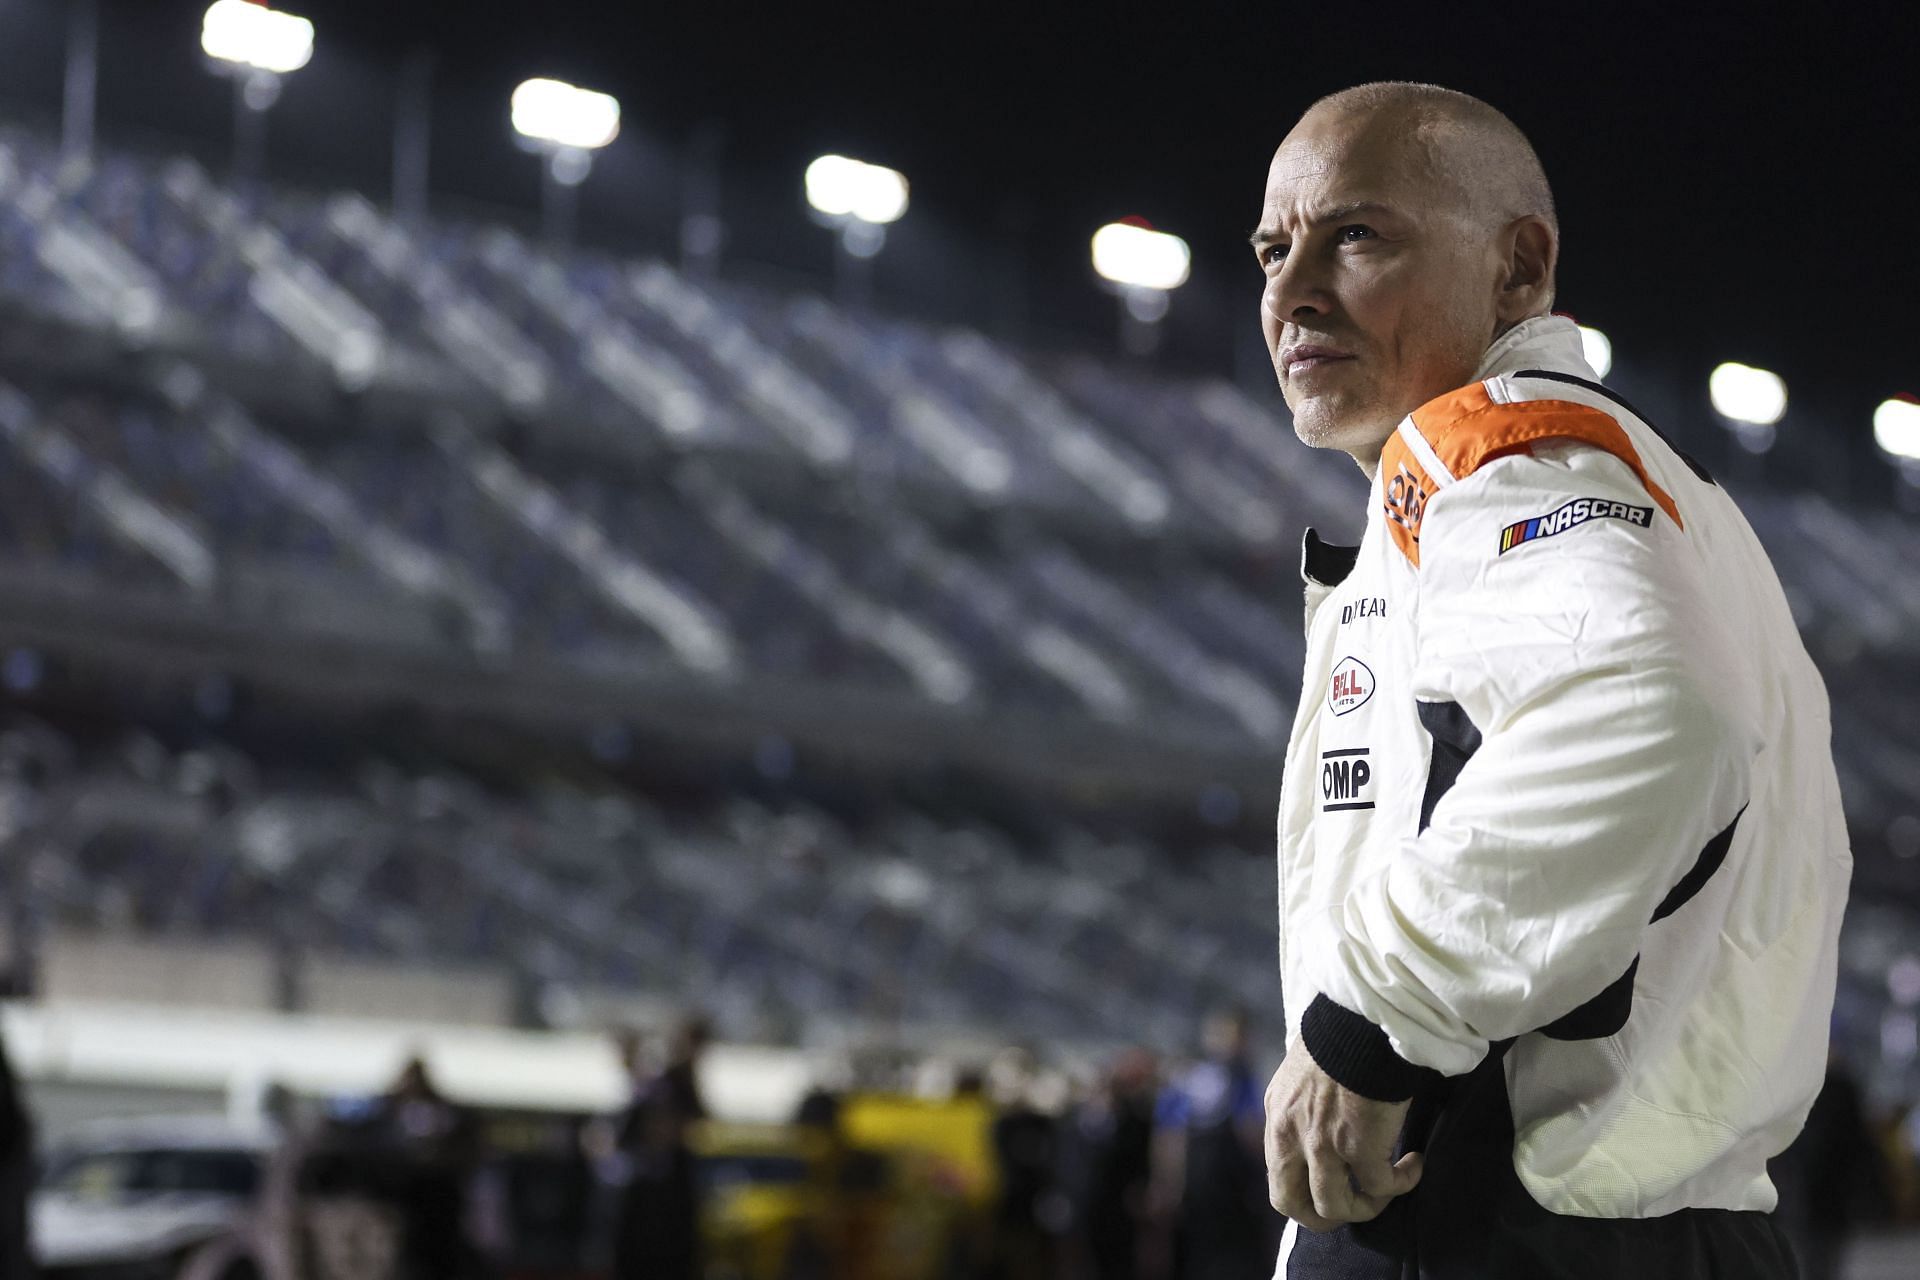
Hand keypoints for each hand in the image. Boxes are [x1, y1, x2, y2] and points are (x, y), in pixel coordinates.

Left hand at [1264, 1037, 1422, 1231]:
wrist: (1364, 1020)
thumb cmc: (1343, 1036)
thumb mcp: (1304, 1072)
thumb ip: (1305, 1104)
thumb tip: (1325, 1120)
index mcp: (1277, 1114)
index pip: (1278, 1174)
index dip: (1303, 1192)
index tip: (1332, 1186)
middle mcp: (1290, 1133)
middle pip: (1290, 1203)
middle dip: (1322, 1217)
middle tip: (1354, 1206)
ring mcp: (1322, 1144)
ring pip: (1334, 1206)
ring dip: (1366, 1205)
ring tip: (1390, 1188)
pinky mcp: (1359, 1146)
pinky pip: (1381, 1186)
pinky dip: (1401, 1182)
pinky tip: (1413, 1165)